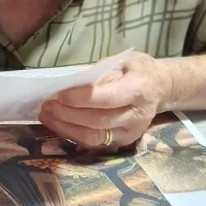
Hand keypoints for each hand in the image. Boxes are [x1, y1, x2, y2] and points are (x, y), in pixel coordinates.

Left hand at [37, 52, 173, 149]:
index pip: (110, 98)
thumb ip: (98, 74)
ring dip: (66, 127)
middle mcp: (137, 115)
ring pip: (94, 137)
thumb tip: (69, 85)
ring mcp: (130, 132)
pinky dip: (72, 134)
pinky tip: (57, 123)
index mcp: (139, 89)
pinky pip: (93, 143)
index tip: (61, 95)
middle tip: (47, 105)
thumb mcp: (120, 62)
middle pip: (99, 120)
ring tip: (46, 115)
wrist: (160, 88)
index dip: (84, 98)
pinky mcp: (122, 142)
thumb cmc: (136, 70)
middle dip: (69, 114)